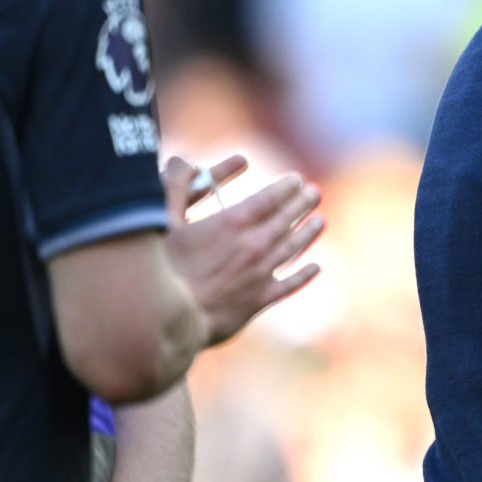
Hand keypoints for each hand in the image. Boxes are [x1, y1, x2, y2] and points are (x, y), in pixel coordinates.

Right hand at [160, 154, 324, 347]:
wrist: (169, 320)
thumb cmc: (162, 267)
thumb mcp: (161, 219)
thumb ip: (174, 185)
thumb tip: (181, 160)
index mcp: (233, 222)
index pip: (270, 197)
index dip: (285, 186)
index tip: (296, 179)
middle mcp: (254, 244)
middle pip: (286, 219)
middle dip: (302, 203)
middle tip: (314, 193)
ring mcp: (260, 273)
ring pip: (293, 248)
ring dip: (308, 232)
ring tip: (320, 221)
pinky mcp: (259, 300)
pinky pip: (288, 284)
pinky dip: (304, 274)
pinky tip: (315, 267)